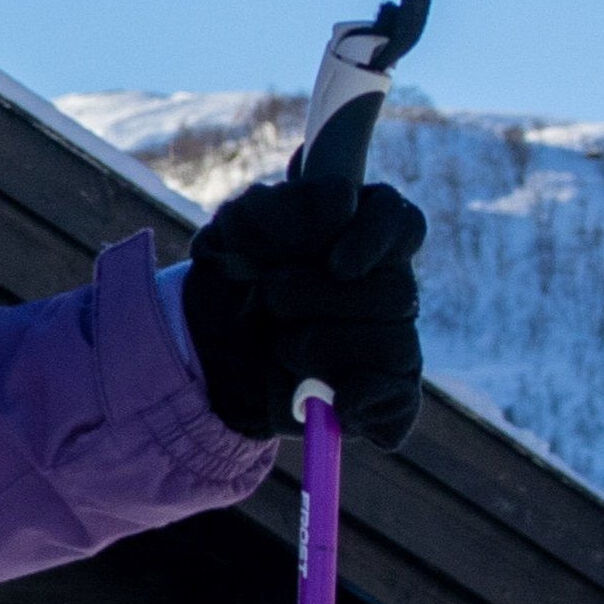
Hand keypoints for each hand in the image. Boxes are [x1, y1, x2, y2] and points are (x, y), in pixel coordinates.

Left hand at [185, 167, 429, 447]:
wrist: (202, 349)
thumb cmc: (231, 277)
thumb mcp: (238, 229)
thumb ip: (287, 203)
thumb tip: (343, 206)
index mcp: (361, 235)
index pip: (401, 222)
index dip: (377, 238)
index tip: (336, 261)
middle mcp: (386, 286)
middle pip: (395, 290)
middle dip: (321, 298)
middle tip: (272, 297)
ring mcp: (388, 340)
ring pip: (393, 344)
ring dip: (321, 344)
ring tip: (279, 344)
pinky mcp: (378, 391)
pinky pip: (401, 400)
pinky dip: (366, 400)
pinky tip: (337, 400)